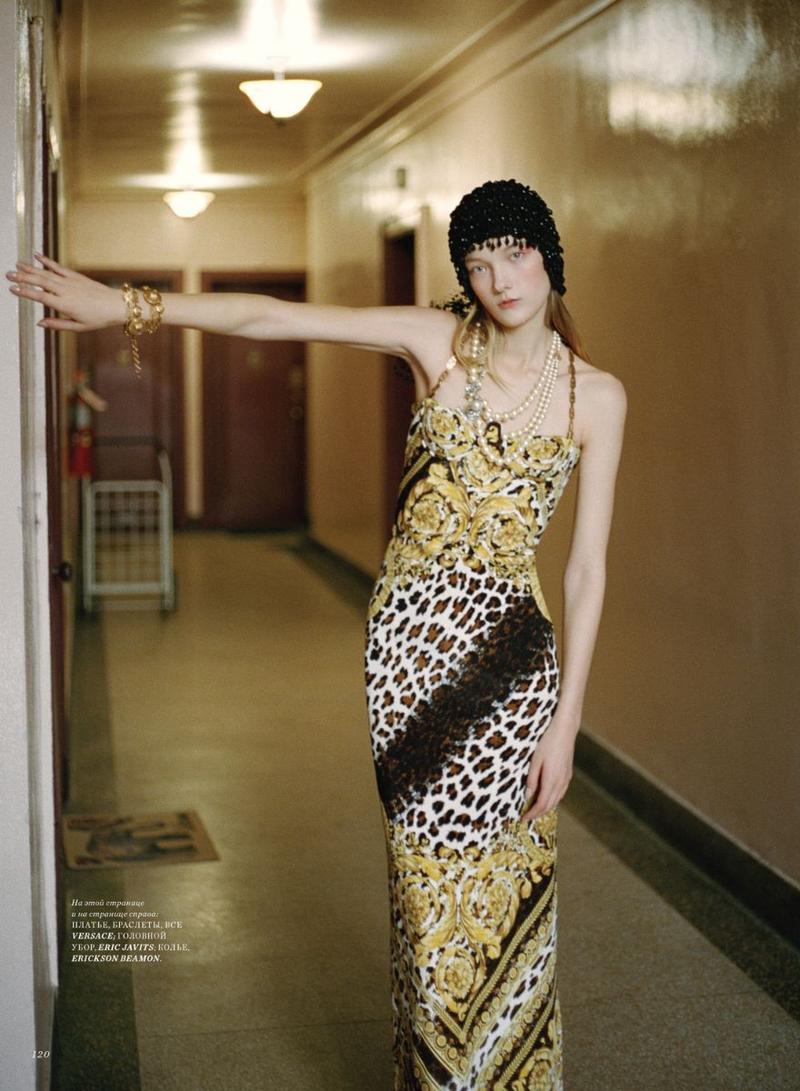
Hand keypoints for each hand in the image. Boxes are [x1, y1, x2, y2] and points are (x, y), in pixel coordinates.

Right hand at [6, 254, 122, 330]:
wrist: (117, 305)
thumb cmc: (98, 319)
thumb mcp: (78, 327)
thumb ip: (57, 324)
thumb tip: (39, 323)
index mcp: (64, 305)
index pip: (40, 297)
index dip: (25, 292)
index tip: (12, 289)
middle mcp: (66, 291)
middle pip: (40, 282)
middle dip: (23, 278)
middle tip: (8, 274)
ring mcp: (71, 282)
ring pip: (47, 273)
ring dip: (31, 268)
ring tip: (17, 265)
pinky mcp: (76, 276)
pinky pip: (59, 267)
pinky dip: (47, 261)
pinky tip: (37, 256)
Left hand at [520, 719, 575, 821]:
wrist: (564, 730)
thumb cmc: (547, 742)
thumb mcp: (535, 760)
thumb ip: (532, 779)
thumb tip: (528, 796)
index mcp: (551, 780)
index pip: (541, 804)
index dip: (532, 813)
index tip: (523, 818)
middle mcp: (561, 782)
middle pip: (550, 805)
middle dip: (538, 814)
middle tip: (527, 817)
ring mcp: (566, 779)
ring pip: (556, 800)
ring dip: (546, 808)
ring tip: (534, 810)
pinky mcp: (568, 774)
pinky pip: (560, 793)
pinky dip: (552, 800)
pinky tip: (546, 798)